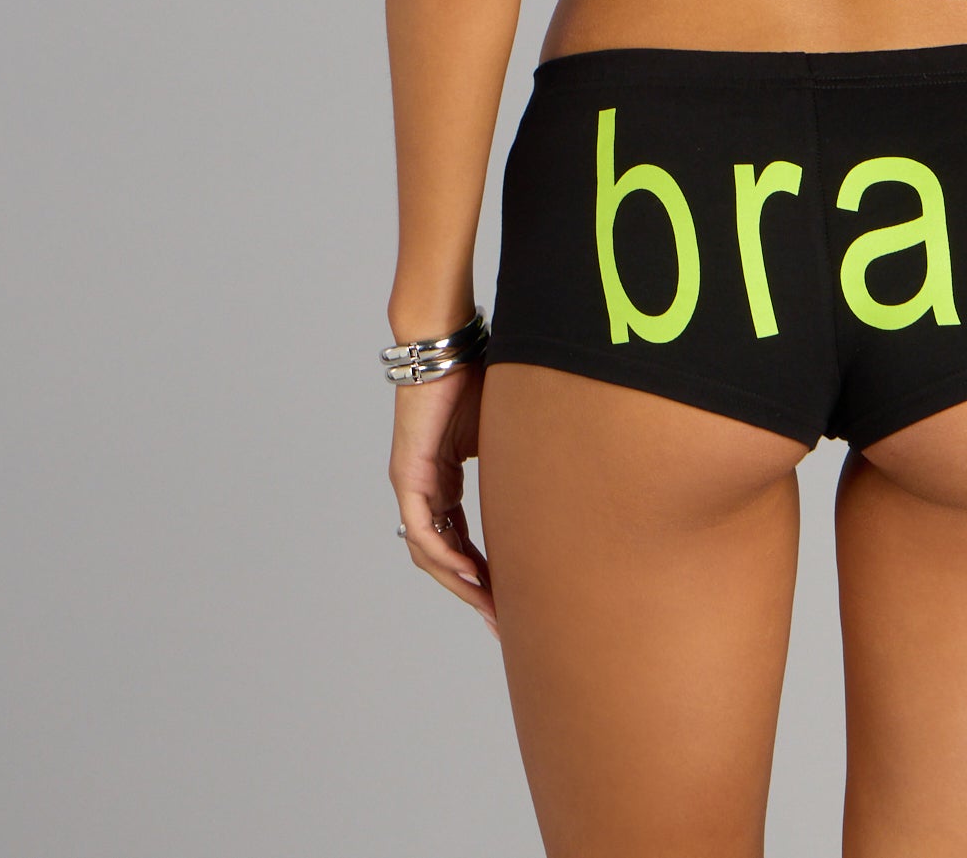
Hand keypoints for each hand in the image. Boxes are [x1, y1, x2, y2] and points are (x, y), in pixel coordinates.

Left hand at [388, 363, 499, 635]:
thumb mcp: (503, 432)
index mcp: (445, 480)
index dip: (484, 573)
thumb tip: (558, 478)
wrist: (447, 345)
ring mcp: (413, 485)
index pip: (462, 540)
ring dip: (460, 582)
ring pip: (430, 551)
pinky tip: (471, 574)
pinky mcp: (409, 476)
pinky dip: (445, 556)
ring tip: (491, 606)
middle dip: (474, 591)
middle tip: (501, 622)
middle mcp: (425, 489)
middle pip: (444, 556)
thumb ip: (516, 461)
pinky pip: (423, 530)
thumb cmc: (476, 375)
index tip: (509, 600)